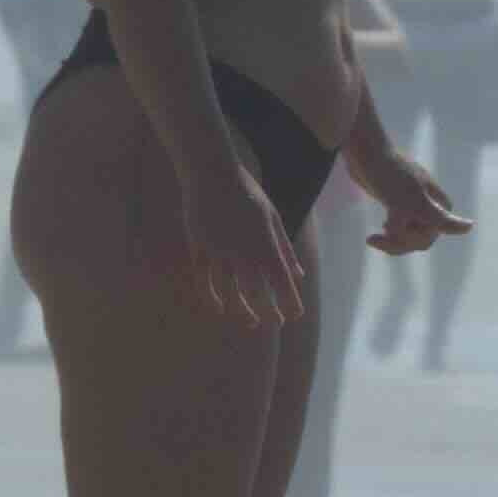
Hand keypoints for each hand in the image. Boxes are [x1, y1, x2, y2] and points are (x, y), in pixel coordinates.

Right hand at [157, 124, 300, 331]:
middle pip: (257, 293)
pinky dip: (213, 298)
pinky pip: (205, 282)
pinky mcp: (199, 249)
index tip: (295, 315)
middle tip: (276, 323)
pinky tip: (222, 309)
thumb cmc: (246, 192)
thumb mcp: (272, 217)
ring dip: (243, 312)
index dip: (290, 302)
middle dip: (270, 313)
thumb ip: (285, 248)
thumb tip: (298, 274)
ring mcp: (219, 252)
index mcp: (265, 242)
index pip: (282, 282)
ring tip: (252, 322)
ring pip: (230, 293)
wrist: (211, 172)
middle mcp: (243, 251)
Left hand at [353, 151, 465, 261]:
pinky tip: (374, 236)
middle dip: (397, 241)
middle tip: (375, 237)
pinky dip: (387, 234)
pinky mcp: (399, 203)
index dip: (407, 240)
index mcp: (440, 205)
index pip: (427, 238)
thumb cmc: (390, 177)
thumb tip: (471, 226)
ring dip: (391, 240)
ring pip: (407, 236)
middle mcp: (432, 205)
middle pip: (418, 239)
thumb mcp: (414, 203)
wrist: (365, 152)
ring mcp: (415, 204)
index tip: (385, 227)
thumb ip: (441, 219)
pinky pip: (399, 229)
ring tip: (372, 239)